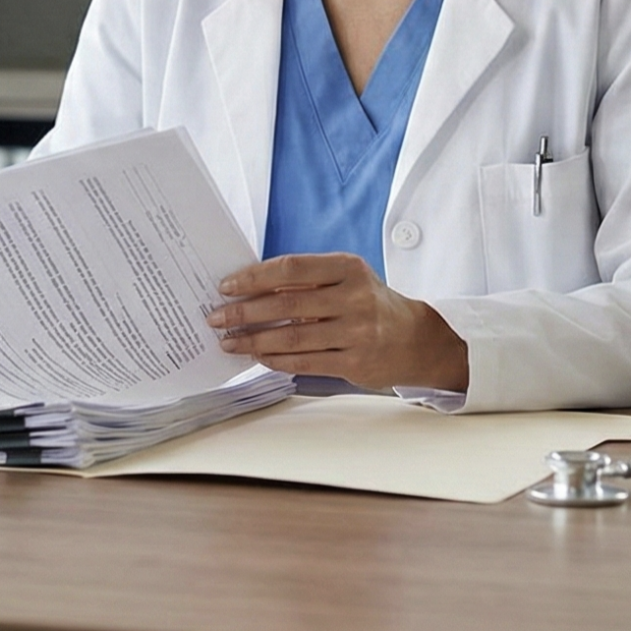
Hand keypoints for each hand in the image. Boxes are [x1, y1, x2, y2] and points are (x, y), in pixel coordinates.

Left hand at [208, 253, 468, 392]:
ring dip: (253, 340)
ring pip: (291, 338)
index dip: (253, 277)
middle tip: (216, 318)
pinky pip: (304, 361)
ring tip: (229, 342)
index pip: (290, 268)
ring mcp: (356, 332)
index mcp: (348, 268)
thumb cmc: (369, 303)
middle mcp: (354, 297)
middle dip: (243, 312)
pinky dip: (275, 360)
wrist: (415, 339)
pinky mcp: (354, 362)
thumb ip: (307, 281)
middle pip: (285, 304)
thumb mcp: (346, 279)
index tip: (226, 286)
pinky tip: (257, 357)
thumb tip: (251, 287)